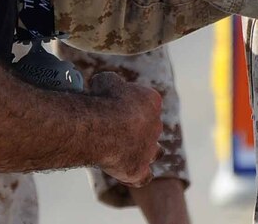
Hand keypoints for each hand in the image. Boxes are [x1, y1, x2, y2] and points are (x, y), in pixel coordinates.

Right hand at [89, 72, 162, 186]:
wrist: (101, 126)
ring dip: (145, 151)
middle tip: (116, 128)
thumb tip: (108, 86)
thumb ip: (114, 85)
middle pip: (151, 126)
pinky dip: (138, 175)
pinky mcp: (140, 170)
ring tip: (125, 150)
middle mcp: (157, 125)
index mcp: (152, 101)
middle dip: (138, 128)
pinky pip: (145, 176)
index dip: (133, 105)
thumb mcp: (107, 80)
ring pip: (156, 152)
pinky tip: (124, 171)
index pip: (148, 102)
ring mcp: (150, 149)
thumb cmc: (103, 100)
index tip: (117, 106)